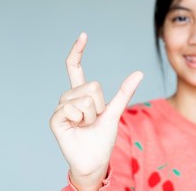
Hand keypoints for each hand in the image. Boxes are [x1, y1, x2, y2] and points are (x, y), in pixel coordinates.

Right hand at [49, 32, 142, 189]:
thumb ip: (124, 92)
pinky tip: (77, 129)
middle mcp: (69, 97)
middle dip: (100, 105)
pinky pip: (72, 108)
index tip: (83, 35)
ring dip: (92, 115)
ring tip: (86, 126)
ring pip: (85, 98)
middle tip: (94, 120)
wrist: (95, 160)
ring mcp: (61, 108)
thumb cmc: (102, 137)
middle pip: (92, 85)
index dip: (78, 51)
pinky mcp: (55, 119)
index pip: (75, 68)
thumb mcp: (115, 112)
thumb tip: (139, 72)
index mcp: (81, 94)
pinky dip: (81, 120)